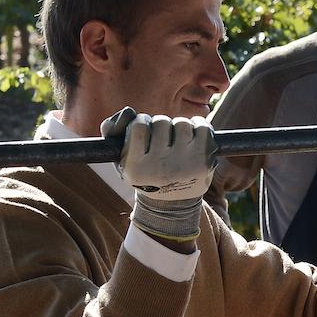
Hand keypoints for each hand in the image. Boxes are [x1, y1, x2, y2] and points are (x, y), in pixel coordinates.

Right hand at [101, 108, 217, 242]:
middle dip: (161, 125)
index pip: (138, 126)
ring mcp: (184, 164)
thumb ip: (113, 131)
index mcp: (136, 167)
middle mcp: (160, 167)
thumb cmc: (145, 174)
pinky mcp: (204, 162)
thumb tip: (129, 112)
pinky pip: (203, 127)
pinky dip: (198, 124)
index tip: (145, 128)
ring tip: (177, 137)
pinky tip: (193, 132)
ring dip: (179, 125)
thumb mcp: (122, 159)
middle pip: (161, 122)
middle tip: (162, 137)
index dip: (142, 121)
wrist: (173, 203)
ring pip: (181, 123)